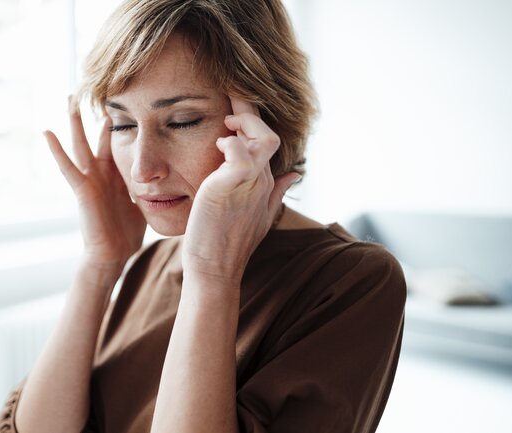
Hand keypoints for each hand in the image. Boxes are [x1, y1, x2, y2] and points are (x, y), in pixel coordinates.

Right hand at [45, 99, 146, 273]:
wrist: (113, 253)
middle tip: (93, 88)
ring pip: (81, 143)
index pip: (117, 141)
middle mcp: (101, 172)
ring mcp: (90, 178)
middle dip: (95, 113)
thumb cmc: (127, 232)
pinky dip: (56, 150)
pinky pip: (67, 167)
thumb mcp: (142, 202)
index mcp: (116, 173)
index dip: (121, 122)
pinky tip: (46, 132)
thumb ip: (148, 187)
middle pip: (98, 136)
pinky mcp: (82, 189)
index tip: (125, 99)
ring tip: (70, 98)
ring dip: (75, 121)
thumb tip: (168, 180)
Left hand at [182, 96, 300, 286]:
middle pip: (267, 133)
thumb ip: (276, 191)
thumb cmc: (228, 243)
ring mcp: (251, 183)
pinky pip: (241, 153)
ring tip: (226, 123)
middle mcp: (262, 179)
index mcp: (265, 181)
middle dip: (250, 112)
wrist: (215, 269)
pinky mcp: (232, 185)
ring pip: (263, 138)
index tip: (235, 105)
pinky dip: (232, 142)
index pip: (266, 139)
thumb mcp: (259, 214)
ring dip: (245, 123)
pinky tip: (221, 143)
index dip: (253, 120)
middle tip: (229, 102)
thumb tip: (296, 172)